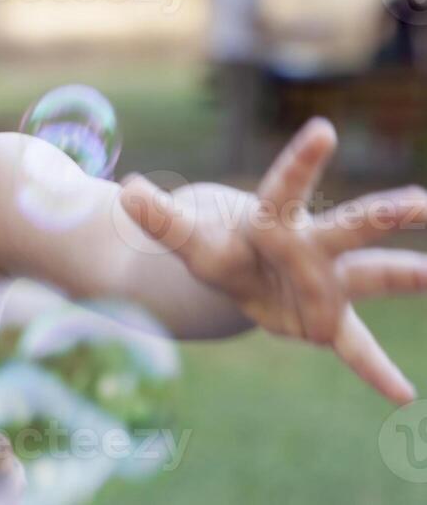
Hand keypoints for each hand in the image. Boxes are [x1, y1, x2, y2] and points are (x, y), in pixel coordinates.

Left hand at [119, 117, 426, 404]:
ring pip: (367, 276)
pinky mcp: (325, 322)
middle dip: (376, 216)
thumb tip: (128, 191)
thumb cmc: (218, 244)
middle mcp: (309, 248)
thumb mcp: (187, 237)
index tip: (323, 130)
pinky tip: (400, 394)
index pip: (284, 188)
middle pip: (342, 229)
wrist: (238, 268)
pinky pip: (354, 348)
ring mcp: (324, 284)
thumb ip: (162, 219)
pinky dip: (373, 369)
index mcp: (271, 220)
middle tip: (418, 202)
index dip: (300, 162)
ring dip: (401, 275)